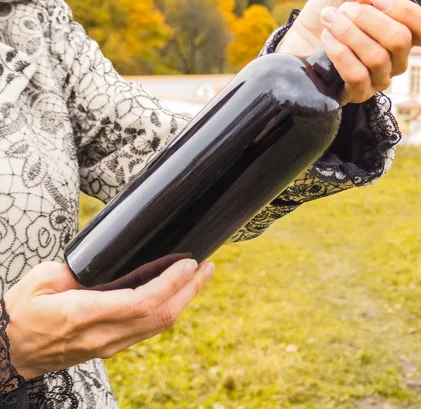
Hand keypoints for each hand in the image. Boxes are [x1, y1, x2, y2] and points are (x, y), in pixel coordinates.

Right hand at [5, 258, 213, 379]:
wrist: (9, 352)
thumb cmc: (21, 313)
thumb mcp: (40, 281)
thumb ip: (76, 270)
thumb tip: (107, 261)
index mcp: (85, 315)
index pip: (142, 302)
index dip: (171, 284)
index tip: (189, 264)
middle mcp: (104, 335)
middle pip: (161, 317)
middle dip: (190, 291)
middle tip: (208, 268)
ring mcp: (109, 345)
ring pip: (158, 326)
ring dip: (184, 301)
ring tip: (200, 277)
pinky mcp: (110, 347)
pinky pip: (148, 330)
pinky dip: (168, 310)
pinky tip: (176, 295)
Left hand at [276, 0, 420, 103]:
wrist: (298, 38)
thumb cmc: (329, 14)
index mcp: (404, 32)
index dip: (407, 12)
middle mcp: (397, 60)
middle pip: (400, 40)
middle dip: (367, 17)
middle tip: (344, 9)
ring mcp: (379, 79)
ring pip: (377, 57)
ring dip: (348, 32)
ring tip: (329, 19)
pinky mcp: (358, 94)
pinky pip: (358, 76)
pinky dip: (340, 52)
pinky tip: (328, 39)